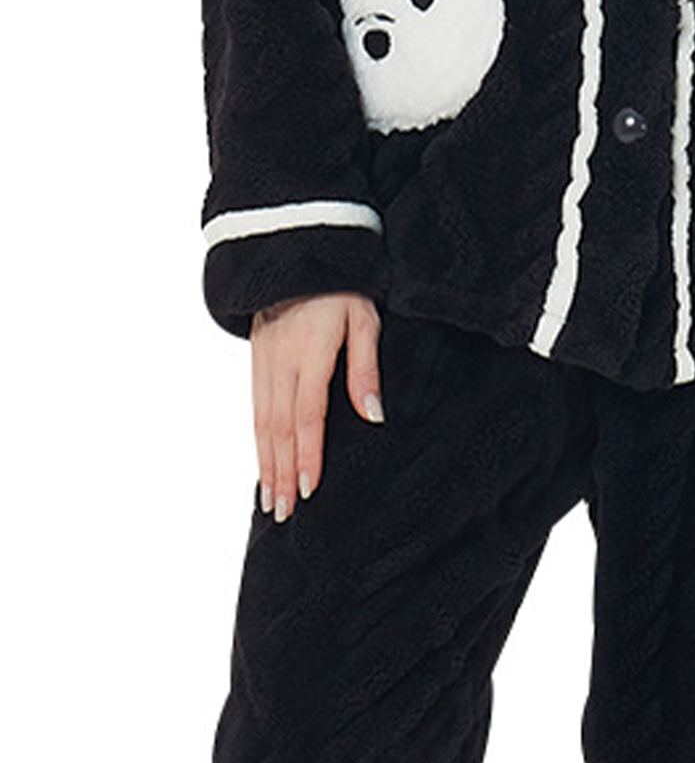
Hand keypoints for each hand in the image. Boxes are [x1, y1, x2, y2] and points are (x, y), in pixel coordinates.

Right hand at [249, 291, 383, 523]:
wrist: (299, 249)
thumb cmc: (342, 285)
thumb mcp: (365, 318)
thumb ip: (366, 367)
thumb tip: (373, 415)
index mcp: (312, 353)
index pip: (307, 415)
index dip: (307, 455)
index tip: (309, 490)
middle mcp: (282, 361)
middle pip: (279, 428)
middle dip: (280, 473)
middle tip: (283, 514)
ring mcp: (264, 360)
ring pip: (261, 421)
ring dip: (264, 463)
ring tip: (268, 500)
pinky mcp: (256, 357)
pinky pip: (254, 406)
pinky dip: (256, 439)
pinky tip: (261, 460)